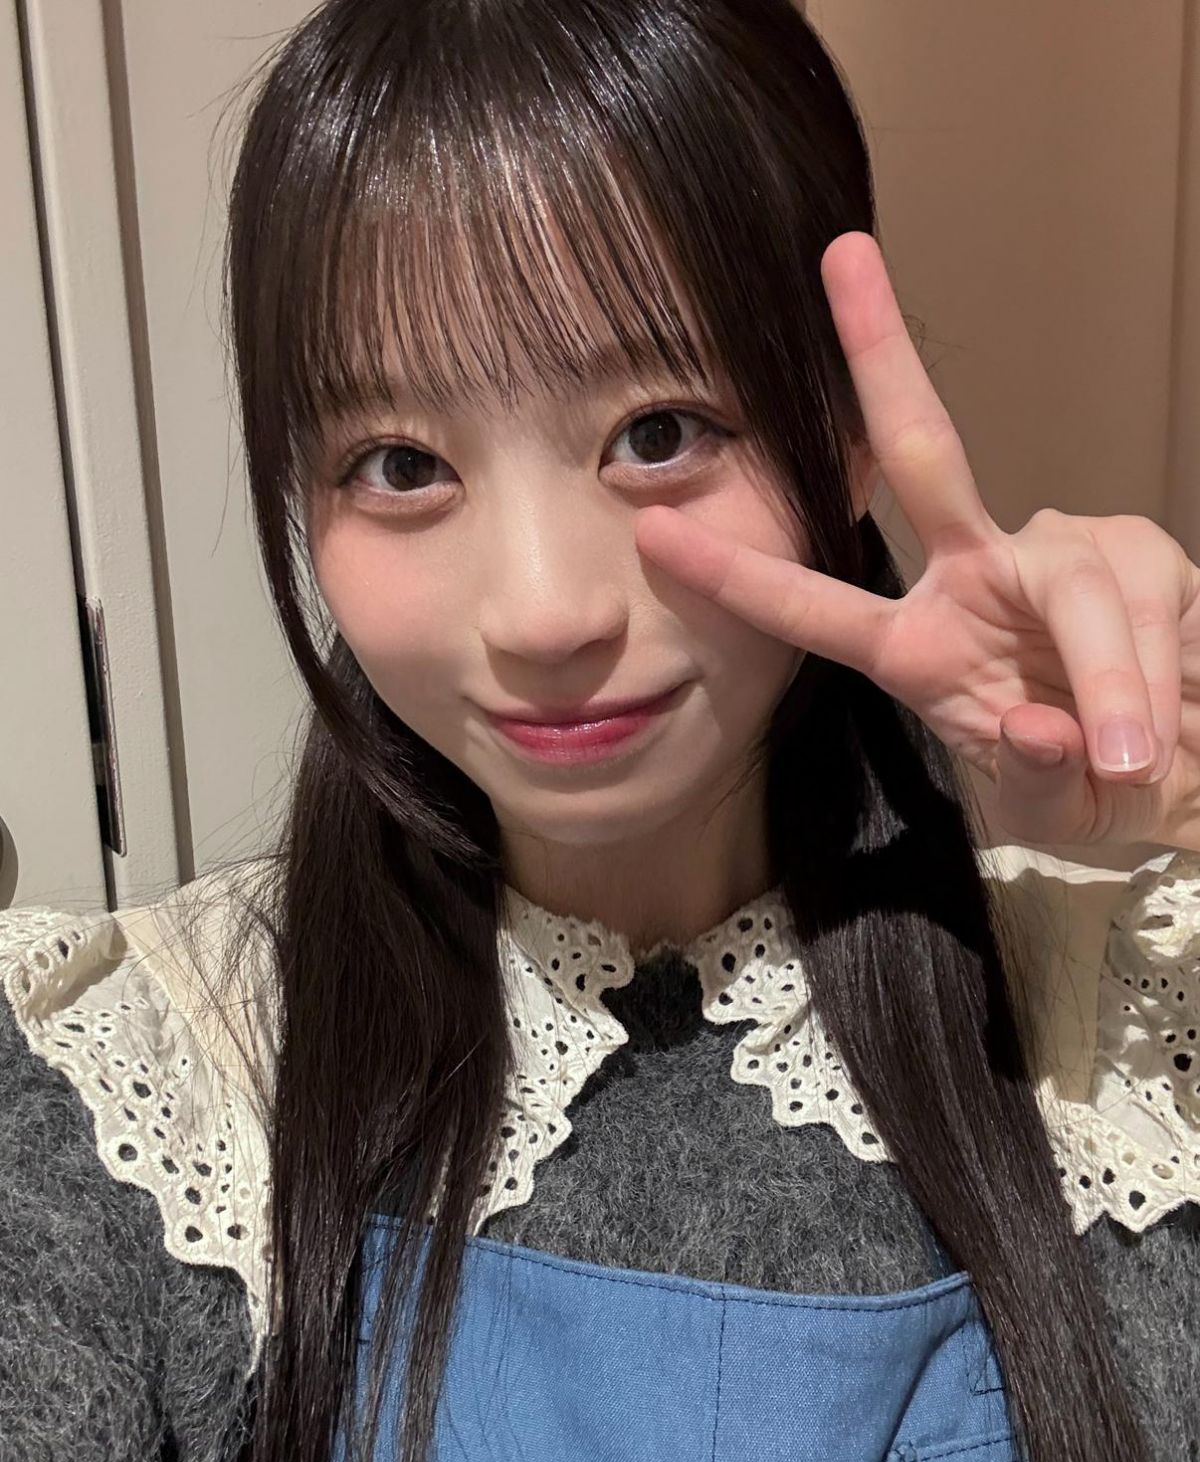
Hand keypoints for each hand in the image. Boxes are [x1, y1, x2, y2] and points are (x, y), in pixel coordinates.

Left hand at [634, 231, 1199, 852]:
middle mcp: (975, 580)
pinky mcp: (1138, 552)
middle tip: (843, 257)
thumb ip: (1034, 778)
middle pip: (925, 451)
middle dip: (882, 356)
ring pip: (1067, 578)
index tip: (654, 533)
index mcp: (917, 650)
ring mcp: (1056, 555)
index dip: (738, 574)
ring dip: (1105, 671)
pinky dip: (1152, 669)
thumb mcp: (1049, 809)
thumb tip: (1040, 728)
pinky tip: (1160, 722)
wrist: (1190, 775)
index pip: (815, 605)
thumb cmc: (1097, 787)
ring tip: (1130, 756)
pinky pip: (1140, 597)